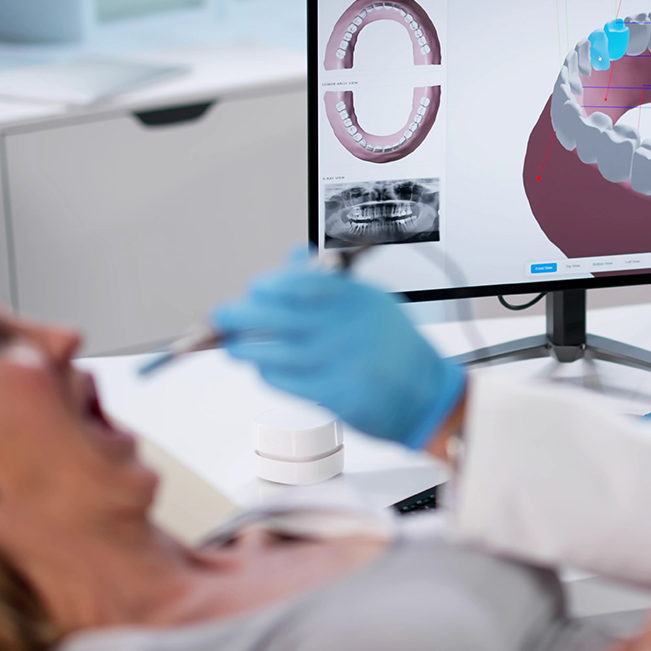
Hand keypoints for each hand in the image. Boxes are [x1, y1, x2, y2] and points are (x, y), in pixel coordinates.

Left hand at [212, 251, 463, 448]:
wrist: (427, 395)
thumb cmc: (395, 349)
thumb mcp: (371, 301)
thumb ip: (329, 281)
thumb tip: (293, 255)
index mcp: (355, 296)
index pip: (298, 280)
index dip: (268, 285)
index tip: (255, 290)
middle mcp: (345, 325)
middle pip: (275, 314)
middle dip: (240, 314)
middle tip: (223, 315)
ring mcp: (339, 360)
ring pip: (272, 350)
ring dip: (246, 348)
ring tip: (235, 347)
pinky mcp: (334, 393)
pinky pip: (284, 380)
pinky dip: (267, 373)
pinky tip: (264, 370)